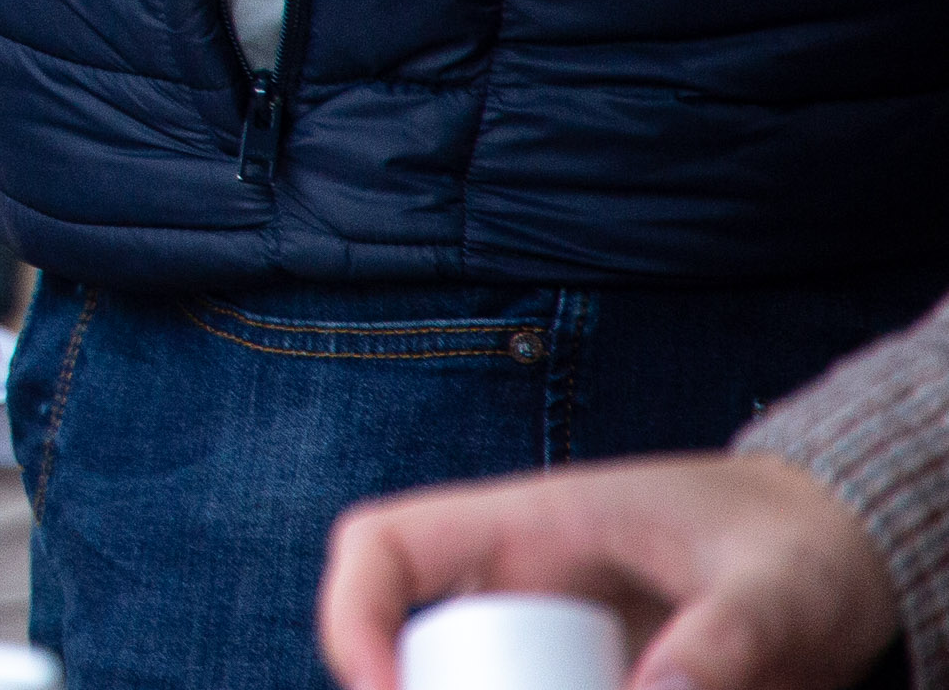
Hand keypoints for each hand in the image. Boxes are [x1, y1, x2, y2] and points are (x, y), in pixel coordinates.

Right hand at [318, 453, 895, 689]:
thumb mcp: (778, 590)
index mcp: (529, 527)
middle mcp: (515, 587)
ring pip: (477, 686)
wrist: (844, 555)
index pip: (382, 548)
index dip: (354, 617)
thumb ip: (722, 645)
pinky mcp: (592, 689)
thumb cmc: (804, 544)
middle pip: (419, 655)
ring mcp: (549, 646)